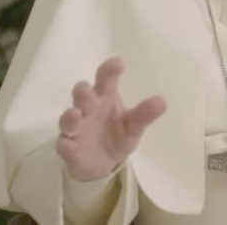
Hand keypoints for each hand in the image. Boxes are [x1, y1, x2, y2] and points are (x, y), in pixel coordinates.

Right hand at [55, 57, 166, 180]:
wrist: (103, 163)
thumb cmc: (118, 134)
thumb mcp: (134, 126)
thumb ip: (145, 114)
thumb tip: (162, 102)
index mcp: (105, 97)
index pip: (105, 78)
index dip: (109, 70)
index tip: (118, 63)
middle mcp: (88, 108)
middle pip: (82, 95)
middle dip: (82, 91)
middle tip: (86, 89)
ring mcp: (75, 128)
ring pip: (68, 119)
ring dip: (70, 117)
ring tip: (75, 115)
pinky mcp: (68, 147)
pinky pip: (64, 145)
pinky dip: (66, 145)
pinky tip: (69, 146)